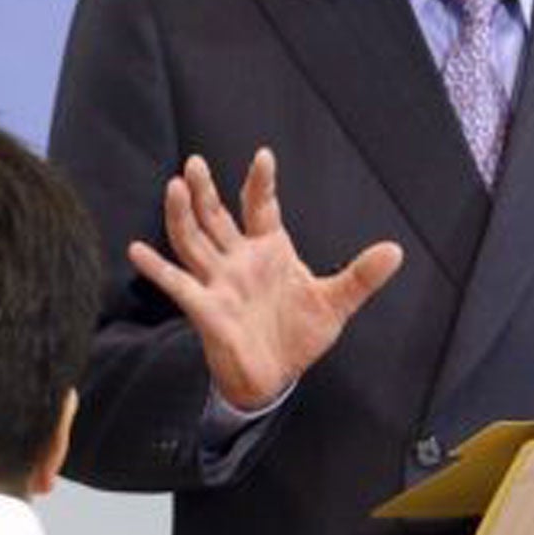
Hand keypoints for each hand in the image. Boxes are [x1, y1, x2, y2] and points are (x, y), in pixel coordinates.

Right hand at [126, 147, 403, 409]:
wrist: (275, 378)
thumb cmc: (298, 335)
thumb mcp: (334, 303)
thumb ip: (360, 276)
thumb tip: (396, 250)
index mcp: (268, 250)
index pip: (260, 207)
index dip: (260, 183)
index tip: (263, 156)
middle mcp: (237, 260)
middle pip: (216, 217)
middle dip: (206, 190)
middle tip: (197, 162)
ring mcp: (218, 282)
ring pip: (193, 241)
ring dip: (182, 215)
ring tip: (175, 186)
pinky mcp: (205, 308)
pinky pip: (177, 284)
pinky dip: (157, 268)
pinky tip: (137, 251)